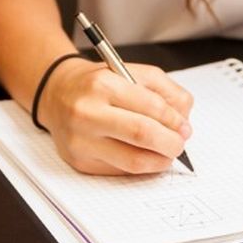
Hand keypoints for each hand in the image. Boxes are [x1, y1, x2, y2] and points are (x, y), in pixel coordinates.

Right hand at [37, 57, 194, 174]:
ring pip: (132, 161)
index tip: (184, 127)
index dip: (174, 121)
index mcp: (102, 84)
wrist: (58, 94)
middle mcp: (87, 112)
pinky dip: (140, 167)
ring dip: (159, 161)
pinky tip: (144, 156)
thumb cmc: (98, 83)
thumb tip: (183, 121)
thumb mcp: (132, 72)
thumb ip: (164, 90)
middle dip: (170, 143)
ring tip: (166, 153)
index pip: (151, 107)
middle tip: (179, 144)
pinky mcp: (79, 161)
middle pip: (142, 135)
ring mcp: (81, 140)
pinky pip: (119, 171)